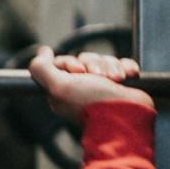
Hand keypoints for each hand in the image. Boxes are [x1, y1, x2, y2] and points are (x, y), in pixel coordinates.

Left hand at [28, 43, 151, 123]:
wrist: (126, 117)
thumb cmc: (93, 103)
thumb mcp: (59, 86)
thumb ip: (42, 68)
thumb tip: (42, 51)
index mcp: (64, 90)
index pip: (63, 63)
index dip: (71, 63)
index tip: (78, 72)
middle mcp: (82, 88)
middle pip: (85, 59)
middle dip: (94, 64)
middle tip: (99, 77)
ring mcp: (103, 86)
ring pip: (104, 60)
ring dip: (112, 67)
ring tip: (116, 80)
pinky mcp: (121, 85)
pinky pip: (123, 64)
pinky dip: (126, 68)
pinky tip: (128, 76)